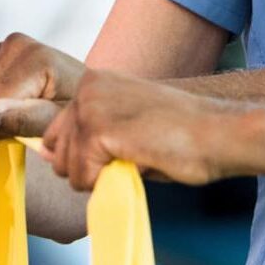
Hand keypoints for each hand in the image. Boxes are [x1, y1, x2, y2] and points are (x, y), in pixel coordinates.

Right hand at [0, 31, 84, 138]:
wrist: (86, 88)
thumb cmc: (75, 107)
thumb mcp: (55, 122)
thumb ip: (19, 121)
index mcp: (34, 59)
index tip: (24, 129)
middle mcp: (16, 44)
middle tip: (29, 118)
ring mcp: (8, 44)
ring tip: (27, 108)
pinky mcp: (2, 48)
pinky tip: (19, 98)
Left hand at [41, 69, 232, 191]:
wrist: (219, 133)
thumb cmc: (182, 134)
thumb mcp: (125, 127)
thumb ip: (86, 136)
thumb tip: (45, 154)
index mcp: (95, 81)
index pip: (58, 134)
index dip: (86, 154)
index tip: (123, 148)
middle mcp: (88, 87)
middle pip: (56, 152)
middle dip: (88, 166)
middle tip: (133, 154)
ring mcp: (91, 107)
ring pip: (69, 169)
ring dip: (101, 176)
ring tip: (140, 156)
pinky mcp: (99, 130)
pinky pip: (84, 178)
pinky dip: (109, 182)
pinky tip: (141, 161)